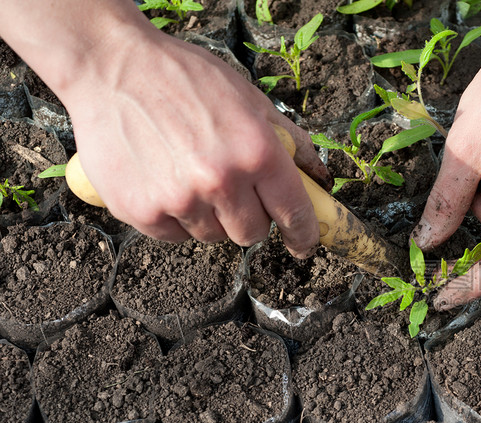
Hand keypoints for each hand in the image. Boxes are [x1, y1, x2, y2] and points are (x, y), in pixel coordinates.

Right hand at [61, 18, 330, 255]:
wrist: (109, 67)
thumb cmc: (184, 78)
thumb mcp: (249, 99)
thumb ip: (289, 141)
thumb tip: (318, 176)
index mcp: (257, 152)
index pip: (295, 213)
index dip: (304, 235)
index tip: (304, 244)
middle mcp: (221, 181)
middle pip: (251, 234)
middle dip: (249, 218)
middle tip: (232, 189)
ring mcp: (180, 200)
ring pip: (212, 236)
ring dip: (209, 216)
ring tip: (189, 175)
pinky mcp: (142, 211)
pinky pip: (175, 235)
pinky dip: (175, 218)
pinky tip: (163, 181)